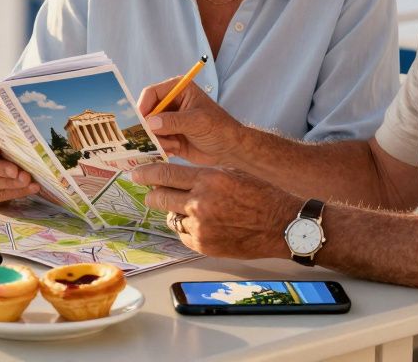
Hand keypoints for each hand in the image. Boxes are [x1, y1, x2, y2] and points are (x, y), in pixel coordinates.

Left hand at [130, 162, 298, 258]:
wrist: (281, 224)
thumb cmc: (260, 195)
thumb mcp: (230, 173)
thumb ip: (202, 176)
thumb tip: (175, 176)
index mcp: (208, 179)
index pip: (165, 174)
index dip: (146, 173)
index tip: (136, 173)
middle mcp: (200, 203)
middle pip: (159, 197)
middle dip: (152, 193)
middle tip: (150, 192)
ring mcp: (201, 226)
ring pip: (170, 217)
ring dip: (174, 212)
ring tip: (190, 209)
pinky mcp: (204, 245)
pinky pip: (183, 234)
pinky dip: (187, 229)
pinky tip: (201, 224)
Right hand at [137, 77, 251, 166]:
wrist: (230, 149)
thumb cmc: (219, 128)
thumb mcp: (197, 122)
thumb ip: (173, 121)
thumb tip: (150, 123)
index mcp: (178, 90)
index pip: (151, 93)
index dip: (143, 106)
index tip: (141, 123)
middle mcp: (170, 103)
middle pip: (146, 112)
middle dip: (147, 127)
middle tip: (152, 138)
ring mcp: (168, 121)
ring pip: (148, 129)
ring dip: (156, 139)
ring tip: (173, 145)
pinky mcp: (168, 137)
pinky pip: (154, 141)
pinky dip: (160, 147)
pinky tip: (174, 150)